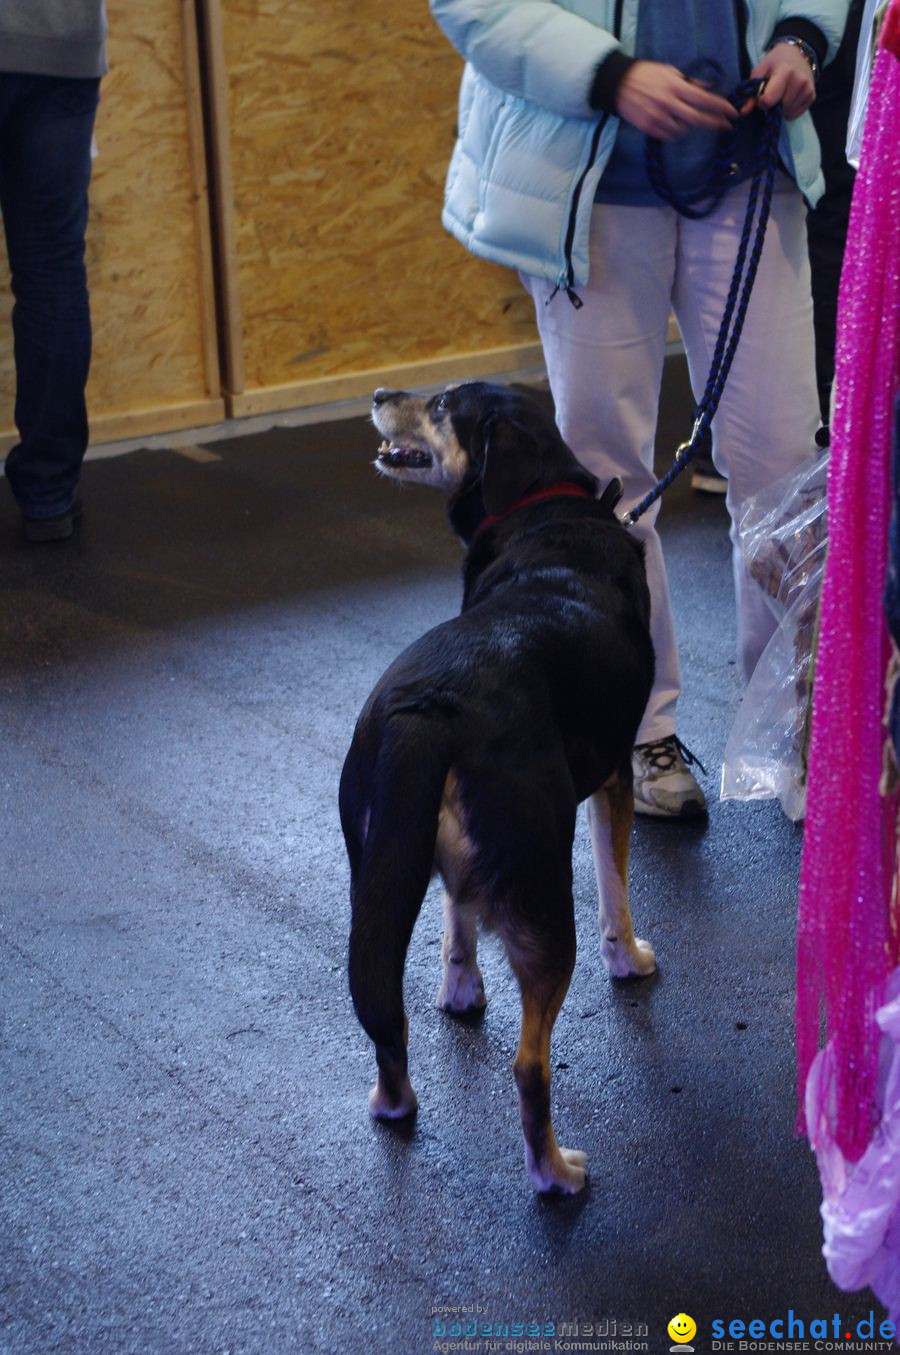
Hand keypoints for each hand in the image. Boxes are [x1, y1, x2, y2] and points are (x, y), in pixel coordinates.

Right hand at [614, 61, 737, 139]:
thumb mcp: (670, 71)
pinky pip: (668, 136)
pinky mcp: (648, 128)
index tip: (732, 113)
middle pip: (697, 119)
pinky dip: (673, 132)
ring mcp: (658, 118)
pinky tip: (671, 124)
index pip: (703, 99)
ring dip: (688, 126)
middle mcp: (668, 104)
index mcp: (675, 87)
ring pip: (682, 130)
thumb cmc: (646, 74)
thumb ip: (689, 82)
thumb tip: (707, 89)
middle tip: (726, 127)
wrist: (618, 84)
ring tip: (682, 117)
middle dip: (715, 123)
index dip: (720, 107)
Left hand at [748, 43, 815, 119]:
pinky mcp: (812, 96)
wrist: (798, 54)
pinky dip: (788, 110)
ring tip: (781, 94)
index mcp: (785, 71)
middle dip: (772, 106)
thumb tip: (743, 112)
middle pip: (779, 108)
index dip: (761, 101)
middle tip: (772, 94)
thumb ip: (750, 93)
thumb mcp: (760, 71)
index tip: (762, 94)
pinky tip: (788, 98)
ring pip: (787, 113)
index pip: (769, 100)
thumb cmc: (775, 62)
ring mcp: (807, 89)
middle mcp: (799, 81)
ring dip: (780, 109)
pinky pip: (795, 114)